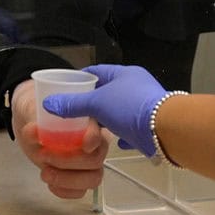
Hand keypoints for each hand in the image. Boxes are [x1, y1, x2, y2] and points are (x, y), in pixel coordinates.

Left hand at [10, 80, 108, 198]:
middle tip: (44, 155)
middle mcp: (95, 142)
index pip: (99, 130)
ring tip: (44, 172)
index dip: (95, 138)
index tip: (84, 144)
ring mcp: (90, 163)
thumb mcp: (33, 114)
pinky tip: (49, 182)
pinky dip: (64, 191)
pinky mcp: (80, 178)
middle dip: (69, 161)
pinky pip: (81, 191)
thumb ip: (35, 123)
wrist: (33, 127)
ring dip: (68, 180)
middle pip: (96, 159)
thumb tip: (33, 131)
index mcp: (89, 121)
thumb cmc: (39, 115)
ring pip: (93, 178)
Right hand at [42, 64, 166, 155]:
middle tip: (73, 114)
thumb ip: (73, 104)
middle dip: (91, 103)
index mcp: (124, 74)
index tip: (65, 89)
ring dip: (106, 120)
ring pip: (119, 111)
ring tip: (88, 130)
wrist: (165, 129)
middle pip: (107, 92)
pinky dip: (121, 135)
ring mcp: (144, 105)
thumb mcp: (97, 104)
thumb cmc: (130, 108)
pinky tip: (112, 143)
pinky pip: (131, 128)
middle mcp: (135, 86)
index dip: (80, 78)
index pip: (97, 71)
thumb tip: (49, 103)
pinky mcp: (150, 125)